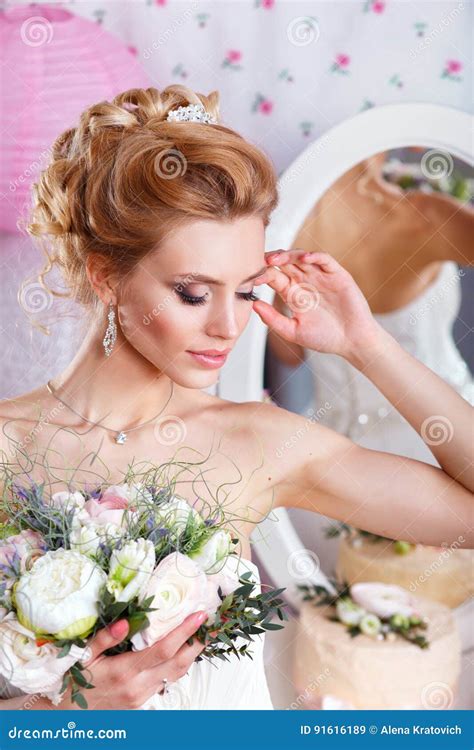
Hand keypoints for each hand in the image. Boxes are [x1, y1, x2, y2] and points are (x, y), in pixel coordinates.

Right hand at [48, 611, 207, 709]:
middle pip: (178, 664)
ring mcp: (143, 696)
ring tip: (202, 633)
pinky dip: (178, 664)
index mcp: (124, 671)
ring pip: (176, 674)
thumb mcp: (84, 656)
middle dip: (198, 643)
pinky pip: (167, 681)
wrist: (68, 717)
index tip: (200, 615)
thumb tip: (125, 622)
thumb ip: (104, 638)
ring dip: (192, 654)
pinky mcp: (143, 701)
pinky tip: (182, 650)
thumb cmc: (75, 682)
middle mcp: (138, 686)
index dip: (184, 632)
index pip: (163, 649)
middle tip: (212, 623)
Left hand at [252, 249, 381, 363]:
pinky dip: (315, 256)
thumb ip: (273, 319)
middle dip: (273, 259)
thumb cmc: (325, 338)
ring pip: (302, 257)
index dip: (263, 275)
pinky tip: (306, 258)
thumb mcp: (293, 331)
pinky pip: (325, 260)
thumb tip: (253, 305)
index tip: (252, 278)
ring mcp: (321, 276)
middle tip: (263, 262)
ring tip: (278, 259)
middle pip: (285, 263)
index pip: (274, 277)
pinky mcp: (337, 275)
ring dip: (290, 255)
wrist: (352, 342)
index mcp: (292, 294)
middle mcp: (305, 282)